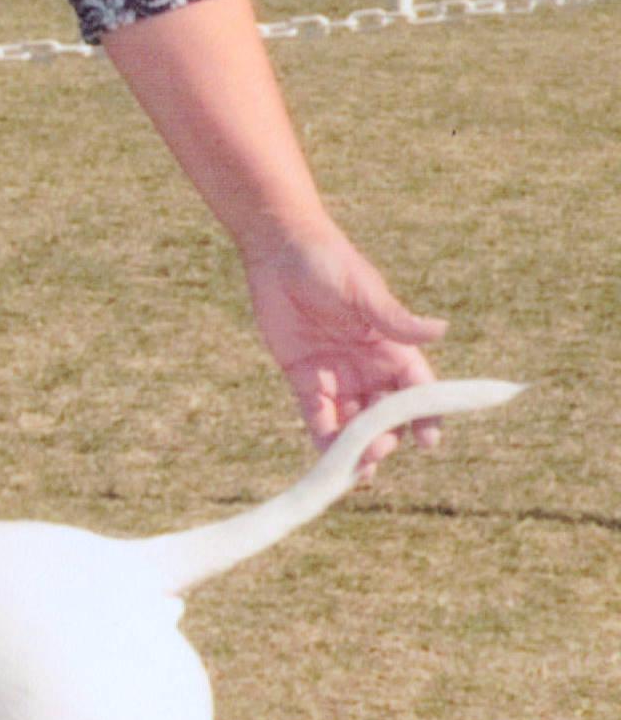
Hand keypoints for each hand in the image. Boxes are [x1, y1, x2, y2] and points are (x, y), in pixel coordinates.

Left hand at [245, 227, 446, 469]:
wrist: (278, 251)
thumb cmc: (329, 263)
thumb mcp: (365, 292)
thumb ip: (395, 319)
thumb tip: (442, 330)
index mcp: (392, 347)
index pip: (417, 389)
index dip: (425, 416)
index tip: (429, 442)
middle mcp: (368, 367)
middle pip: (385, 413)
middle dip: (384, 437)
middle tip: (375, 452)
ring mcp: (336, 374)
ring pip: (352, 420)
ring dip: (355, 445)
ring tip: (355, 468)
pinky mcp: (302, 376)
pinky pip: (316, 413)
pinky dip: (322, 434)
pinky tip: (326, 453)